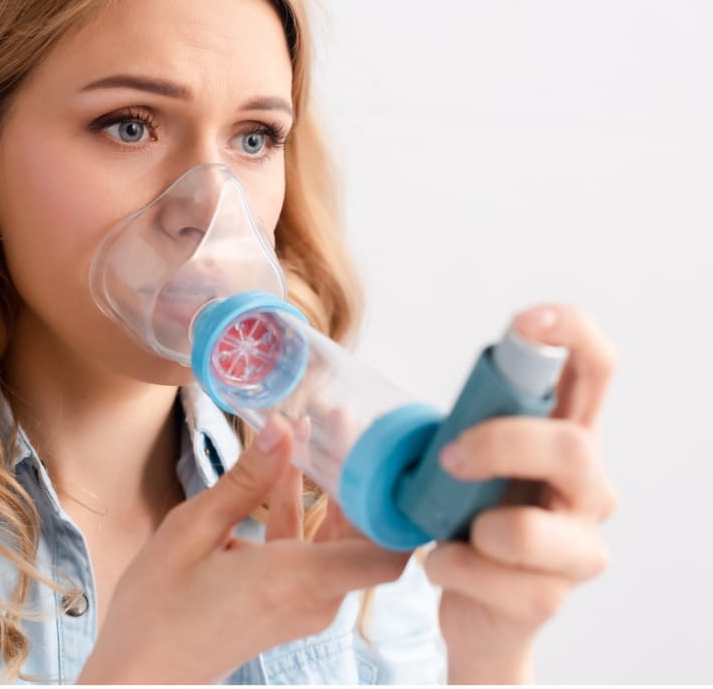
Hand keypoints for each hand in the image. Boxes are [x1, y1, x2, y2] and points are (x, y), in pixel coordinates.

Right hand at [78, 416, 409, 683]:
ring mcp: (305, 603)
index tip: (386, 451)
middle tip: (341, 422)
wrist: (140, 673)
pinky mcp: (290, 602)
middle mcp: (312, 597)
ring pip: (341, 540)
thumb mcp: (191, 531)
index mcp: (294, 580)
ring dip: (332, 488)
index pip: (387, 554)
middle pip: (368, 536)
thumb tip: (283, 429)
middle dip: (361, 476)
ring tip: (318, 432)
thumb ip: (244, 481)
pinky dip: (305, 511)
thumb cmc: (157, 610)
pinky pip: (314, 551)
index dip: (398, 503)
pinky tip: (284, 470)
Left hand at [426, 304, 618, 682]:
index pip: (595, 369)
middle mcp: (590, 486)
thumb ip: (440, 430)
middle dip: (496, 445)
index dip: (571, 333)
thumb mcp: (457, 466)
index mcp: (566, 438)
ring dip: (468, 525)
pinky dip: (449, 567)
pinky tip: (444, 566)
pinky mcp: (550, 598)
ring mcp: (580, 546)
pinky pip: (491, 576)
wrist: (480, 614)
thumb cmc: (469, 523)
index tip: (522, 322)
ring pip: (529, 528)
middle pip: (569, 445)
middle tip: (448, 458)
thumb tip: (340, 412)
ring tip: (448, 530)